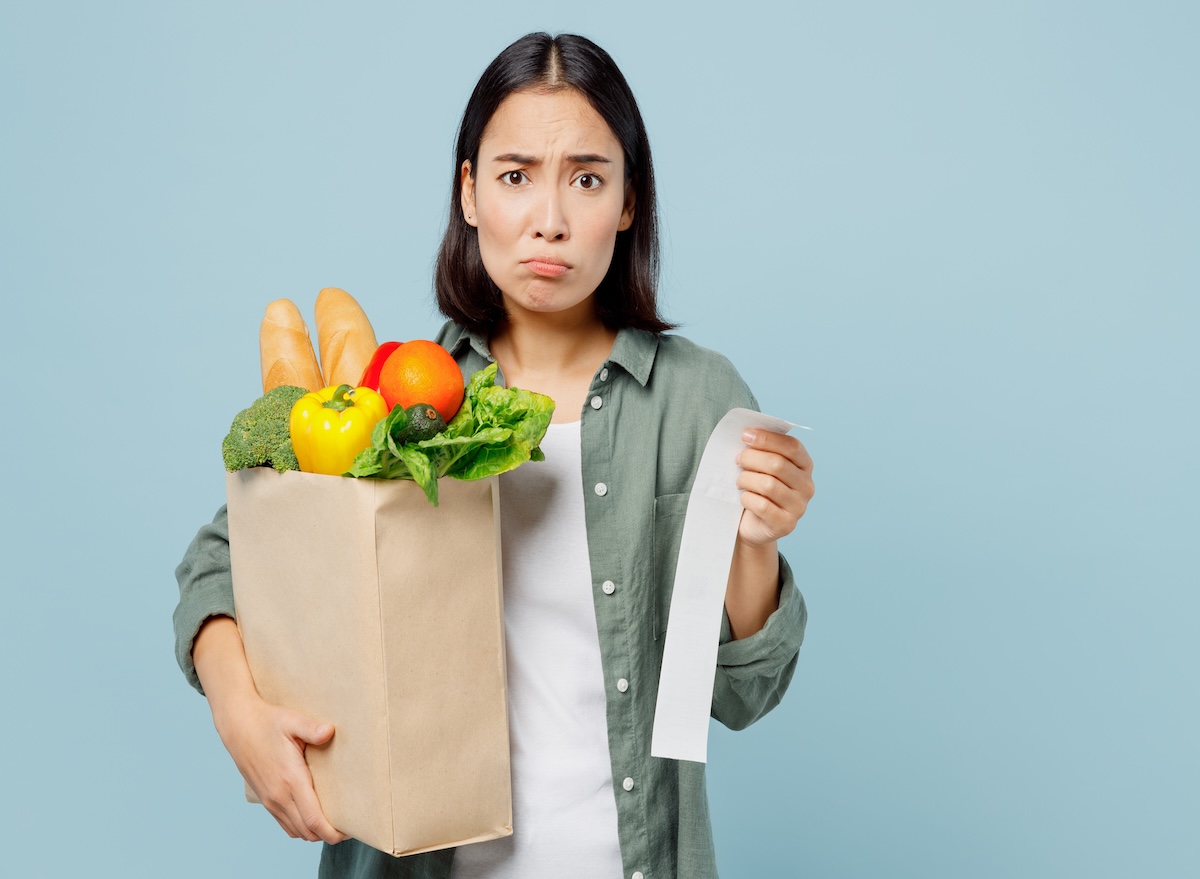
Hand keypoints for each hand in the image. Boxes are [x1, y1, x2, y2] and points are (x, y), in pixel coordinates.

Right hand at [214, 691, 347, 844]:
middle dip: (328, 834)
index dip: (332, 831)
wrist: (239, 726)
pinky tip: (313, 816)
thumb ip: (312, 728)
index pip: (313, 819)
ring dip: (315, 832)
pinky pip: (285, 824)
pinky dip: (301, 827)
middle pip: (307, 831)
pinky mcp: (265, 800)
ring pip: (296, 831)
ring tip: (334, 821)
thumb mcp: (292, 720)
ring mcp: (270, 800)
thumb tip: (330, 731)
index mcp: (290, 780)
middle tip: (348, 825)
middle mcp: (279, 796)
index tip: (349, 831)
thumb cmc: (268, 722)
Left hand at [735, 429, 814, 546]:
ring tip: (739, 481)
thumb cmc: (756, 488)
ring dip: (746, 479)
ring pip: (768, 485)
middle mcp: (807, 486)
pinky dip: (747, 499)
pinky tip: (743, 498)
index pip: (792, 446)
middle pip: (778, 464)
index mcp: (805, 466)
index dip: (768, 438)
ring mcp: (799, 507)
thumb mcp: (761, 466)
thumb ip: (761, 449)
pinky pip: (762, 506)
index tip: (745, 435)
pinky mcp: (785, 524)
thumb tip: (749, 433)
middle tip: (738, 460)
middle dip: (752, 458)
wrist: (752, 524)